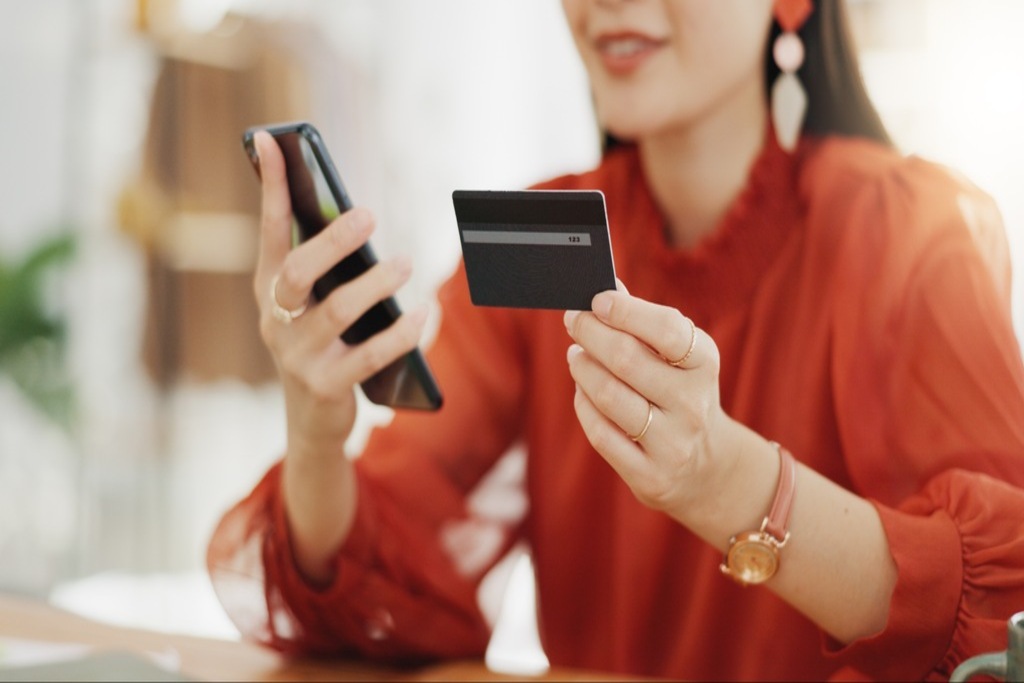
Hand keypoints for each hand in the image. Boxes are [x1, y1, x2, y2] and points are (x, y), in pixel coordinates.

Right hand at [252, 131, 428, 461]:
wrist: (312, 420)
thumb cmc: (321, 344)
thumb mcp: (314, 303)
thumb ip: (325, 264)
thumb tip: (351, 212)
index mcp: (270, 289)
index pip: (269, 229)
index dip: (272, 185)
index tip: (272, 137)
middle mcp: (274, 319)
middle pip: (298, 270)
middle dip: (333, 240)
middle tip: (370, 216)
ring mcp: (296, 355)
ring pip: (336, 311)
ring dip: (377, 283)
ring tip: (407, 263)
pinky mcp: (325, 386)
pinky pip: (368, 356)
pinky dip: (401, 333)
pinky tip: (423, 313)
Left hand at [564, 283, 739, 520]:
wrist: (708, 468)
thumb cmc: (681, 395)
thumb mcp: (680, 358)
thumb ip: (644, 324)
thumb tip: (607, 287)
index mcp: (705, 364)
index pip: (667, 329)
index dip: (626, 311)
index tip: (597, 300)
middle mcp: (692, 404)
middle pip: (627, 360)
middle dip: (591, 333)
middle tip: (574, 321)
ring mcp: (673, 443)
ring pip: (609, 396)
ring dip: (583, 368)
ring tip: (576, 355)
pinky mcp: (650, 476)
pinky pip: (601, 434)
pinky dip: (584, 405)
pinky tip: (584, 391)